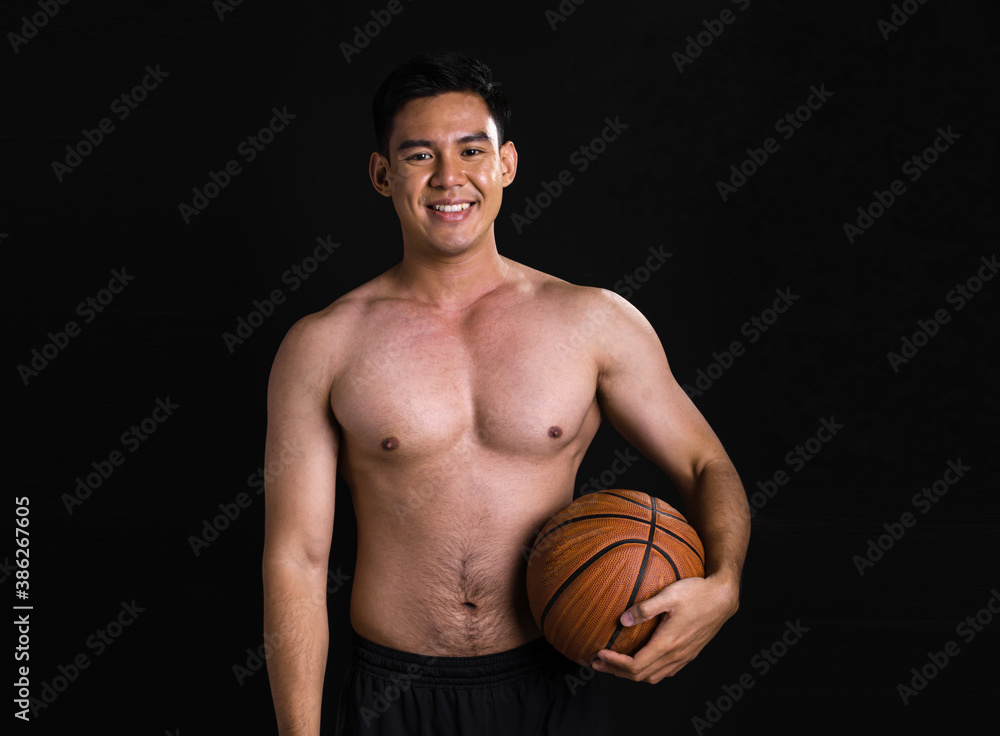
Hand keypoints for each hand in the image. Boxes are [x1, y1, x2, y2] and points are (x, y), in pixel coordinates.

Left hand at [590, 575, 738, 683]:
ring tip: (614, 665)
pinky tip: (641, 661)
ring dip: (631, 674)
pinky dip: (647, 671)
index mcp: (668, 643)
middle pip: (640, 676)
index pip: (635, 665)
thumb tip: (622, 620)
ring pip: (653, 677)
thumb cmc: (697, 594)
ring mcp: (683, 657)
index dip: (614, 664)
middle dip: (616, 671)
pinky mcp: (688, 654)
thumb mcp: (669, 595)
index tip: (599, 654)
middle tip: (596, 663)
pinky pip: (664, 672)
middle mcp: (675, 655)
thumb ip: (645, 609)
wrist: (723, 598)